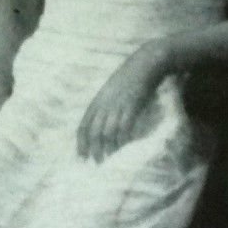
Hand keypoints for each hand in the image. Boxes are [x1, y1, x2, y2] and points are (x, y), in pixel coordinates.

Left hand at [76, 46, 165, 162]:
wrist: (145, 64)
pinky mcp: (131, 106)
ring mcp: (117, 105)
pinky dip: (123, 139)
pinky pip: (125, 127)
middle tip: (97, 163)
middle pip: (94, 132)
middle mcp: (104, 104)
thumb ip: (105, 107)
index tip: (82, 157)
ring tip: (110, 158)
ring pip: (108, 132)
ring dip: (109, 147)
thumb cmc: (129, 78)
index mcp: (97, 101)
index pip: (83, 126)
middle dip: (94, 149)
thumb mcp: (111, 91)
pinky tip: (124, 146)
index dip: (81, 143)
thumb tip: (102, 127)